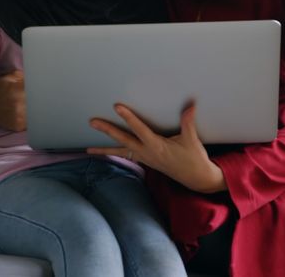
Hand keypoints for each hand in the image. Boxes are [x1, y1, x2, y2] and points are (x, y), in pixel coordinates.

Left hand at [88, 103, 227, 193]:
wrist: (196, 178)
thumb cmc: (194, 158)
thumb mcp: (192, 140)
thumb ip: (188, 122)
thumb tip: (190, 105)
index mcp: (157, 146)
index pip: (139, 129)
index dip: (128, 117)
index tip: (117, 107)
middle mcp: (147, 153)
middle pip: (123, 140)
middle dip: (107, 130)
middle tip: (92, 122)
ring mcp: (145, 158)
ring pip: (121, 151)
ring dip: (105, 149)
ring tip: (88, 149)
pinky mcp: (145, 161)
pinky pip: (126, 156)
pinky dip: (116, 154)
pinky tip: (106, 153)